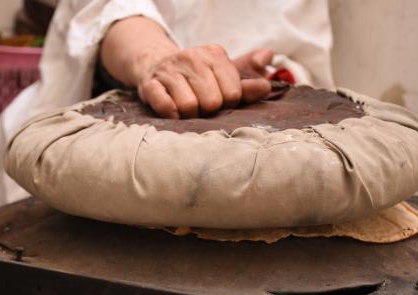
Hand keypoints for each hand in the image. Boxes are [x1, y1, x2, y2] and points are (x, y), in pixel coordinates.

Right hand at [134, 45, 271, 118]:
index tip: (219, 100)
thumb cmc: (197, 78)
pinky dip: (171, 115)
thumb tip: (267, 86)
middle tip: (202, 106)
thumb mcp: (223, 76)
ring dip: (189, 115)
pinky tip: (173, 112)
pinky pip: (166, 107)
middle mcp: (192, 57)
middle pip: (212, 102)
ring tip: (187, 109)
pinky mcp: (150, 83)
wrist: (156, 65)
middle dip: (208, 111)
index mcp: (215, 54)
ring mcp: (169, 70)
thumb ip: (246, 84)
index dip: (228, 104)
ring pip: (189, 106)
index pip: (234, 93)